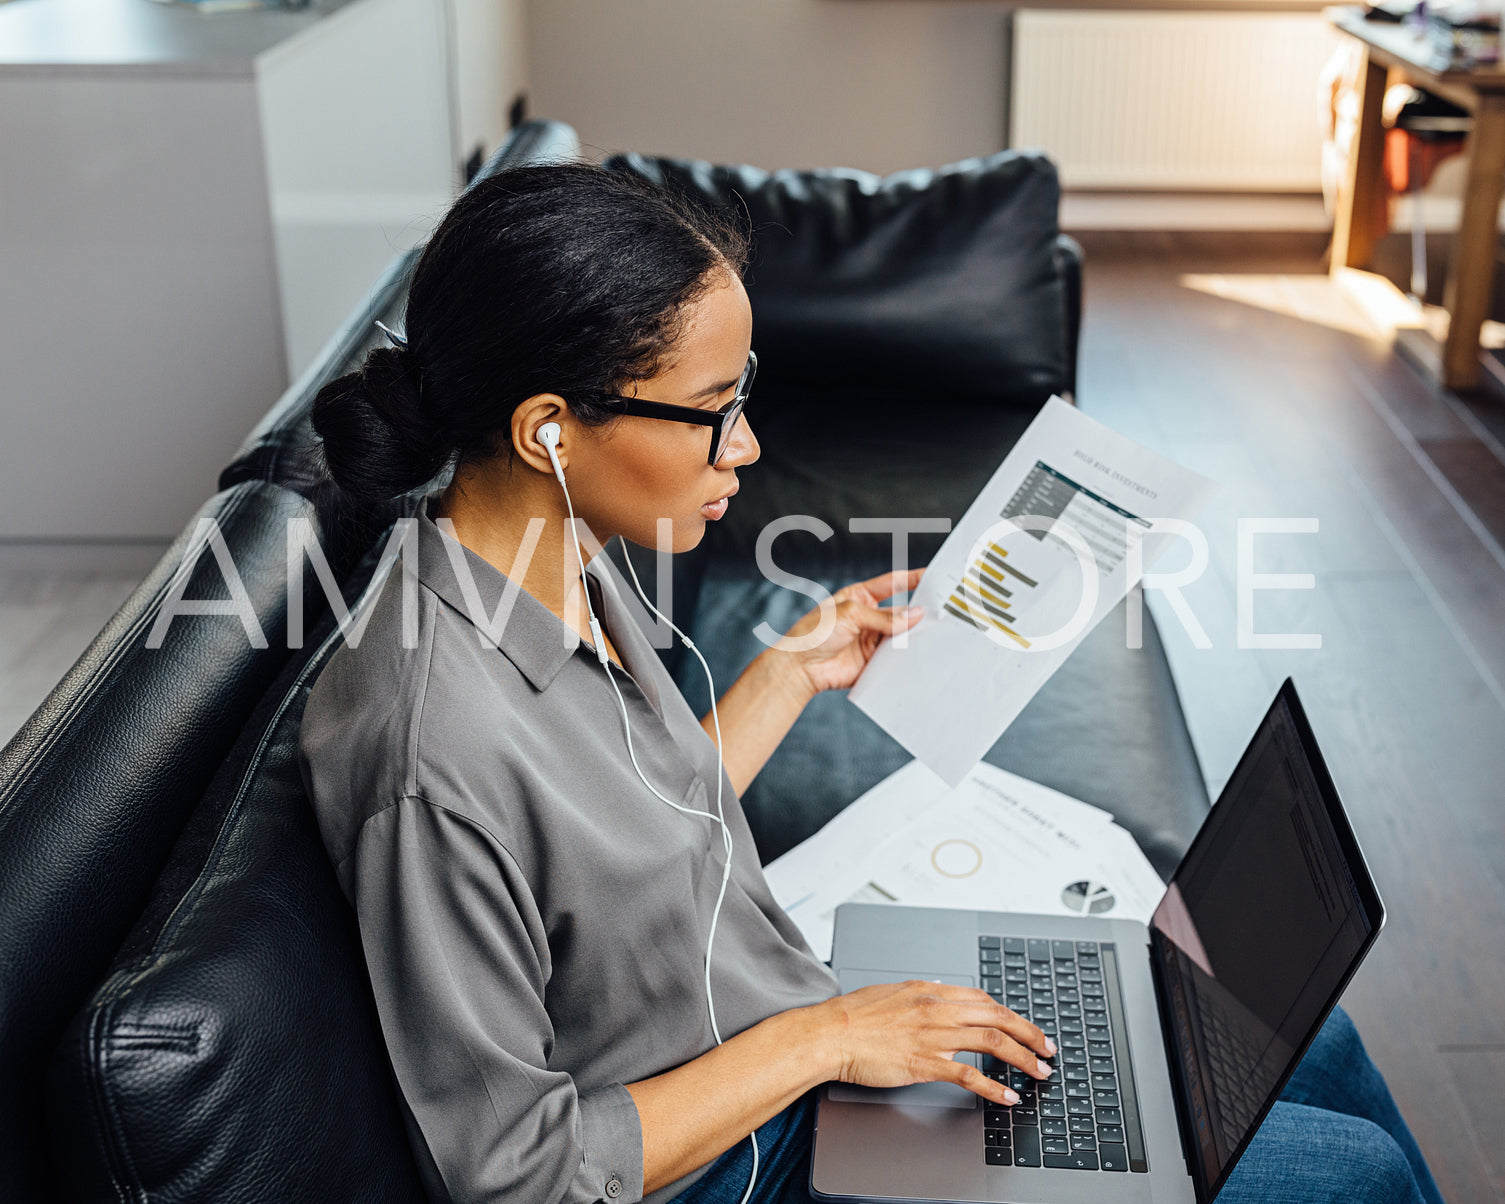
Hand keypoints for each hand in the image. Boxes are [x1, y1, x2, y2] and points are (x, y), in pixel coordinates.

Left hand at [776, 567, 925, 695]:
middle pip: (902, 611)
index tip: (935, 576)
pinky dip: (908, 657)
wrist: (800, 668)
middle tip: (943, 610)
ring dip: (916, 636)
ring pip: (902, 635)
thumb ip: (884, 616)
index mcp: (861, 596)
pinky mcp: (873, 662)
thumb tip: (915, 615)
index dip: (914, 578)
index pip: (893, 583)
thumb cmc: (815, 633)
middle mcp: (869, 617)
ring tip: (938, 634)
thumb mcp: (850, 614)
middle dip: (920, 611)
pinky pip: (896, 658)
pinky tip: (922, 655)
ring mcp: (872, 640)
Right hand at [815, 980, 1056, 1107]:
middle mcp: (937, 1009)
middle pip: (997, 1016)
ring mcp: (933, 1036)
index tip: (1024, 1027)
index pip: (983, 999)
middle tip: (1047, 1048)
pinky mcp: (925, 1063)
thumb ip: (921, 994)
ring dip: (1022, 1057)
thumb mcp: (893, 992)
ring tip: (1039, 1072)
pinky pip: (970, 1075)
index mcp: (930, 991)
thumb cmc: (853, 1016)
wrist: (830, 1034)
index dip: (1010, 1014)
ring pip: (992, 1041)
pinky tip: (1008, 1096)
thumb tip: (939, 992)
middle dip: (1029, 1033)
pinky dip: (994, 1086)